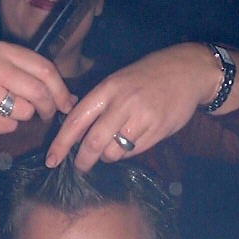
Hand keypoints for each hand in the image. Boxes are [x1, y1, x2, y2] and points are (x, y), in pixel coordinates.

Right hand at [0, 41, 76, 133]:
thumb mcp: (5, 67)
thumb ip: (36, 77)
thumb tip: (70, 99)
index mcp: (4, 50)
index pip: (45, 69)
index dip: (61, 90)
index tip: (67, 104)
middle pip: (38, 92)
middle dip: (48, 108)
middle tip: (46, 114)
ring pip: (25, 111)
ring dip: (23, 117)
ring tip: (7, 109)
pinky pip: (8, 126)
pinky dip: (6, 127)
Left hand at [46, 43, 221, 170]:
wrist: (188, 71)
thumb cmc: (148, 76)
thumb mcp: (118, 80)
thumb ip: (98, 101)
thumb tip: (73, 128)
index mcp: (108, 88)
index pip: (76, 120)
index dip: (61, 143)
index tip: (51, 159)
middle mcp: (123, 103)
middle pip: (93, 142)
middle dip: (83, 160)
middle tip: (79, 167)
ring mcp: (142, 117)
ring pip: (114, 151)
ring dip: (107, 157)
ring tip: (109, 151)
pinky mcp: (159, 130)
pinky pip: (134, 151)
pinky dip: (126, 153)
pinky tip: (129, 144)